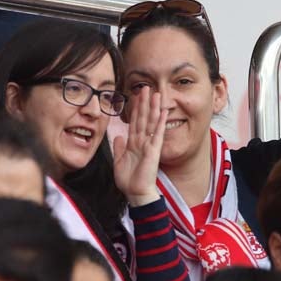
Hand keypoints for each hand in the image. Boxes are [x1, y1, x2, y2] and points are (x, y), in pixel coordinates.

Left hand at [112, 87, 165, 205]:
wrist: (136, 193)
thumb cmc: (129, 180)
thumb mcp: (118, 161)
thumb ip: (118, 148)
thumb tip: (117, 136)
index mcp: (133, 143)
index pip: (134, 122)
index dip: (134, 109)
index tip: (135, 96)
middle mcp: (142, 141)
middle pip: (143, 118)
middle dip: (143, 103)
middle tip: (145, 88)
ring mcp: (149, 144)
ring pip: (150, 122)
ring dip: (153, 107)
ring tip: (155, 94)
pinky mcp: (154, 150)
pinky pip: (157, 133)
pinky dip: (160, 122)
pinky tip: (163, 111)